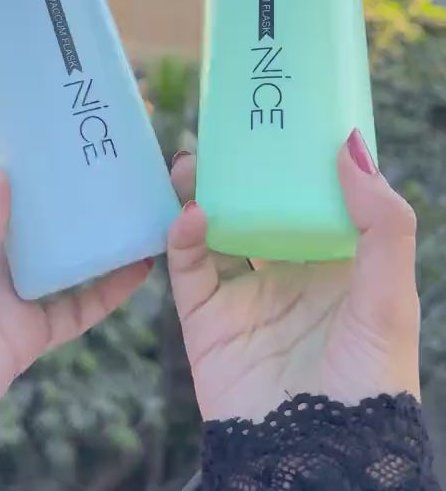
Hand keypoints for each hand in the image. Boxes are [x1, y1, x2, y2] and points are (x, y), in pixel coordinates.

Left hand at [0, 116, 150, 489]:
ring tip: (136, 176)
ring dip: (96, 212)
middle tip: (105, 121)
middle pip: (28, 189)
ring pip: (62, 239)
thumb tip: (4, 181)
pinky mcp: (27, 331)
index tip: (37, 87)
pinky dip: (113, 283)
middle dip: (63, 157)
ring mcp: (4, 284)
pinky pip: (79, 304)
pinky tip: (143, 255)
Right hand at [168, 130, 419, 422]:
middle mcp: (288, 275)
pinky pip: (188, 269)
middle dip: (237, 172)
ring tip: (189, 161)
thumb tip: (351, 145)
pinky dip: (182, 238)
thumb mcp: (390, 293)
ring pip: (214, 230)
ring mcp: (245, 296)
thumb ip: (383, 221)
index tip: (280, 117)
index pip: (311, 198)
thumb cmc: (371, 378)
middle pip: (256, 207)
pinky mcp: (208, 321)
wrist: (320, 456)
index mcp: (334, 264)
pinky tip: (190, 214)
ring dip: (199, 193)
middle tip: (223, 133)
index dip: (294, 161)